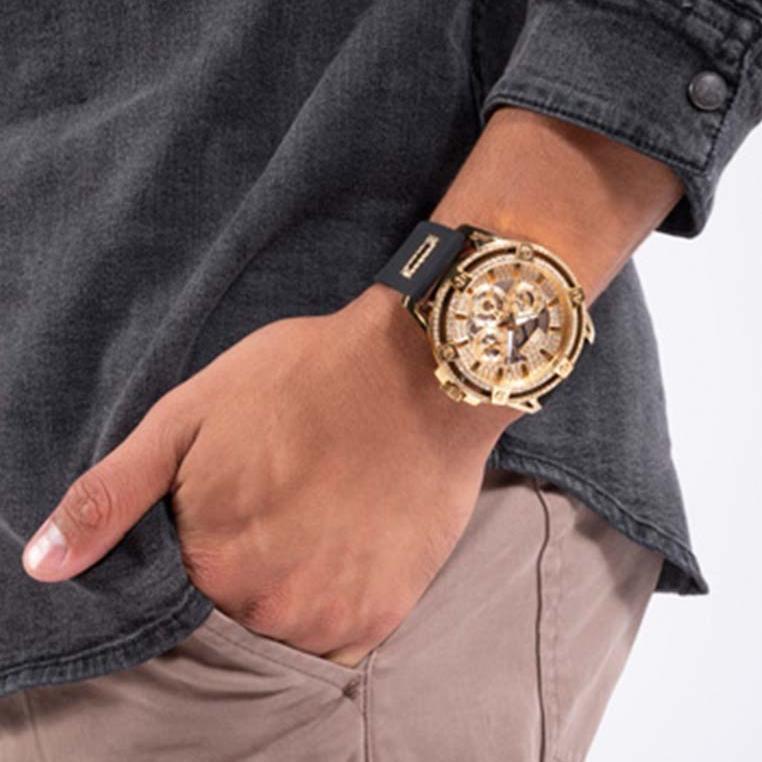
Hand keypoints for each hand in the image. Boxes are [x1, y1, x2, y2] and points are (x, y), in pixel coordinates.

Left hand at [22, 284, 516, 666]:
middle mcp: (264, 603)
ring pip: (286, 623)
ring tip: (324, 513)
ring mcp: (328, 615)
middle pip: (236, 606)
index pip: (182, 585)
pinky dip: (337, 599)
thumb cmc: (301, 379)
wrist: (418, 373)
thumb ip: (111, 496)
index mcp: (206, 557)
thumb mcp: (189, 414)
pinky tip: (350, 542)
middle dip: (253, 560)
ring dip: (297, 582)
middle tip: (288, 496)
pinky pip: (337, 639)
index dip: (210, 537)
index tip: (244, 498)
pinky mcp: (383, 614)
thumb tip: (42, 566)